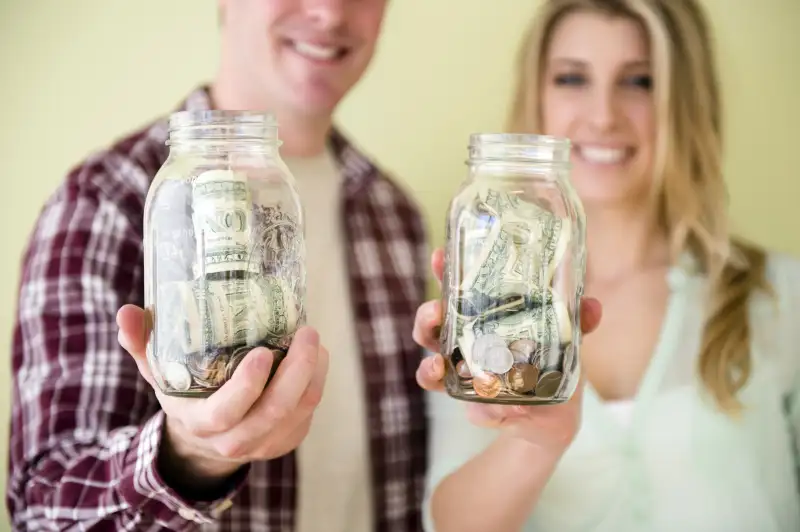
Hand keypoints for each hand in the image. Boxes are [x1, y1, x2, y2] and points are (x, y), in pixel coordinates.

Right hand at [116, 305, 328, 483]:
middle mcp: (235, 440)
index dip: (247, 385)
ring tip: (314, 340)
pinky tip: (316, 358)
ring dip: (314, 373)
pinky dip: (316, 383)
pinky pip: (309, 413)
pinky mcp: (287, 440)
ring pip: (300, 410)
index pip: (227, 412)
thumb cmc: (185, 395)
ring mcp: (264, 444)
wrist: (205, 440)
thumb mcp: (160, 372)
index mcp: (202, 423)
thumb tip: (127, 312)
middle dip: (297, 370)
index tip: (262, 351)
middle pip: (274, 410)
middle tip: (306, 332)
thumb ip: (142, 343)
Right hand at [412, 248, 601, 454]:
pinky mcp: (468, 400)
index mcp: (485, 316)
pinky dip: (469, 406)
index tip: (441, 256)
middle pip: (433, 321)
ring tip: (438, 363)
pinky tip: (481, 409)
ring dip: (429, 361)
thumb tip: (591, 305)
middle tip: (436, 311)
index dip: (446, 271)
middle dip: (427, 315)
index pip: (460, 288)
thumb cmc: (552, 369)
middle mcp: (465, 339)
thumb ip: (577, 324)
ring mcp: (461, 370)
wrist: (551, 419)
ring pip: (430, 359)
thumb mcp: (567, 343)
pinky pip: (456, 400)